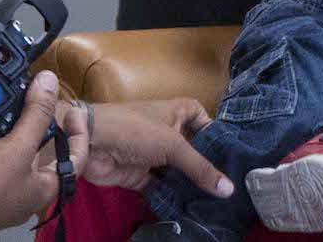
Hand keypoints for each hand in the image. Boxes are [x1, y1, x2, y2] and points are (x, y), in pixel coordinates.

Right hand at [0, 70, 81, 236]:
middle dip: (19, 130)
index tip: (73, 110)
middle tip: (17, 109)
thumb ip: (37, 114)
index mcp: (41, 189)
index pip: (74, 160)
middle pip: (28, 155)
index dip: (79, 134)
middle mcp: (19, 196)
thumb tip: (51, 81)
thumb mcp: (16, 146)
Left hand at [59, 96, 231, 197]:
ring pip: (177, 171)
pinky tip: (188, 209)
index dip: (216, 134)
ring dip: (189, 185)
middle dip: (205, 167)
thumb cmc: (135, 130)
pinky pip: (161, 187)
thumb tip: (229, 190)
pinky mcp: (140, 175)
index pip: (204, 119)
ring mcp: (153, 154)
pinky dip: (171, 197)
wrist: (90, 142)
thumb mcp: (174, 145)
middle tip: (229, 187)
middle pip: (192, 150)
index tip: (233, 155)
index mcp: (177, 112)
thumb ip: (200, 168)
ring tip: (214, 203)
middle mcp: (167, 131)